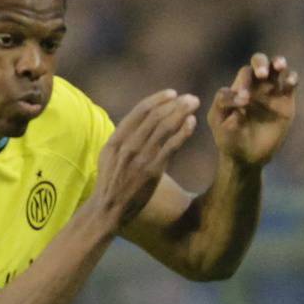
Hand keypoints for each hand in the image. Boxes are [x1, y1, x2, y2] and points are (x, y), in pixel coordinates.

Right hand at [95, 88, 199, 225]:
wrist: (108, 210)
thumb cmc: (112, 183)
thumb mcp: (110, 157)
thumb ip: (123, 140)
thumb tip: (138, 125)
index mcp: (116, 139)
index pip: (138, 112)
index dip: (157, 100)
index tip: (172, 93)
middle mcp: (127, 145)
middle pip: (154, 116)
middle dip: (174, 104)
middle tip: (191, 98)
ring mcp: (140, 157)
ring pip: (164, 127)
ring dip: (181, 113)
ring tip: (194, 105)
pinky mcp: (152, 170)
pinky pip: (171, 146)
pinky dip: (182, 132)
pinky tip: (192, 123)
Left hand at [210, 53, 298, 168]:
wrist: (246, 156)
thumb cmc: (229, 138)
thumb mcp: (218, 123)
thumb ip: (223, 107)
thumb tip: (243, 100)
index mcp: (237, 86)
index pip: (241, 78)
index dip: (243, 86)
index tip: (243, 101)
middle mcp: (254, 85)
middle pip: (258, 61)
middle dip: (260, 63)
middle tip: (261, 74)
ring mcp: (271, 92)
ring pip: (276, 68)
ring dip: (278, 63)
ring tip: (279, 65)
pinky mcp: (286, 101)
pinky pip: (290, 84)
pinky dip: (292, 79)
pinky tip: (290, 82)